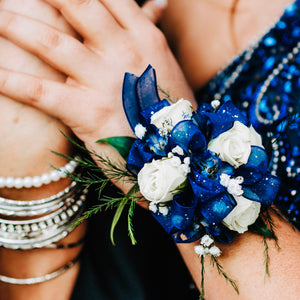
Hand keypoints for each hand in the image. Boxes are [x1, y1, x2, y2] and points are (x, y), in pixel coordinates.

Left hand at [0, 0, 194, 157]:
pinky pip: (38, 90)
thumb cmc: (173, 113)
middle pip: (76, 3)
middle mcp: (124, 51)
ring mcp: (105, 80)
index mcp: (144, 38)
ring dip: (12, 23)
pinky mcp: (87, 112)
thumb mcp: (166, 67)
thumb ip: (151, 32)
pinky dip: (8, 79)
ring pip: (50, 41)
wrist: (178, 156)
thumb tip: (154, 2)